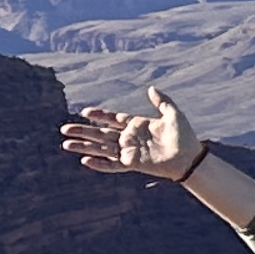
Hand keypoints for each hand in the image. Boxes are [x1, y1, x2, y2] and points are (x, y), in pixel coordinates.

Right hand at [60, 88, 205, 183]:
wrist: (191, 157)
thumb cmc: (185, 136)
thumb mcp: (174, 115)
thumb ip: (163, 101)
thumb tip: (151, 88)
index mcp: (136, 125)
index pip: (112, 119)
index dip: (99, 115)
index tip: (85, 111)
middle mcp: (129, 138)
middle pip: (100, 134)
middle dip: (82, 131)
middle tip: (63, 129)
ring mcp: (129, 151)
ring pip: (101, 148)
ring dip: (84, 146)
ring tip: (65, 144)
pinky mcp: (132, 164)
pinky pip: (112, 165)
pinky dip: (99, 164)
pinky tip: (85, 161)